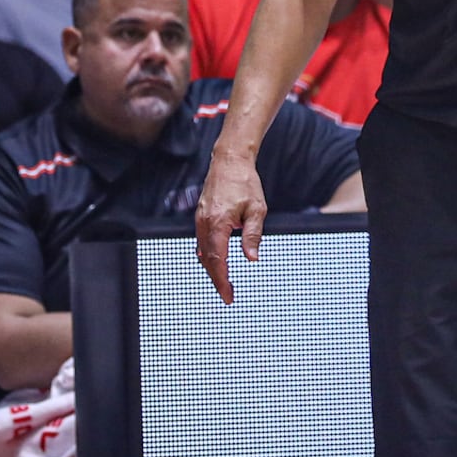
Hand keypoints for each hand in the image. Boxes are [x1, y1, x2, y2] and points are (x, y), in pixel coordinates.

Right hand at [194, 151, 267, 304]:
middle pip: (207, 260)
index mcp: (218, 223)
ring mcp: (200, 220)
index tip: (228, 296)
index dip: (222, 281)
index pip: (217, 261)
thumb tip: (252, 258)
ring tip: (224, 283)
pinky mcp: (200, 216)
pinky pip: (201, 241)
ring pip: (202, 252)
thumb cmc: (245, 182)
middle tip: (228, 295)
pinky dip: (207, 255)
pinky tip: (214, 262)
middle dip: (217, 280)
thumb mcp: (257, 209)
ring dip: (212, 269)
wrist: (230, 161)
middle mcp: (204, 223)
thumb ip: (252, 235)